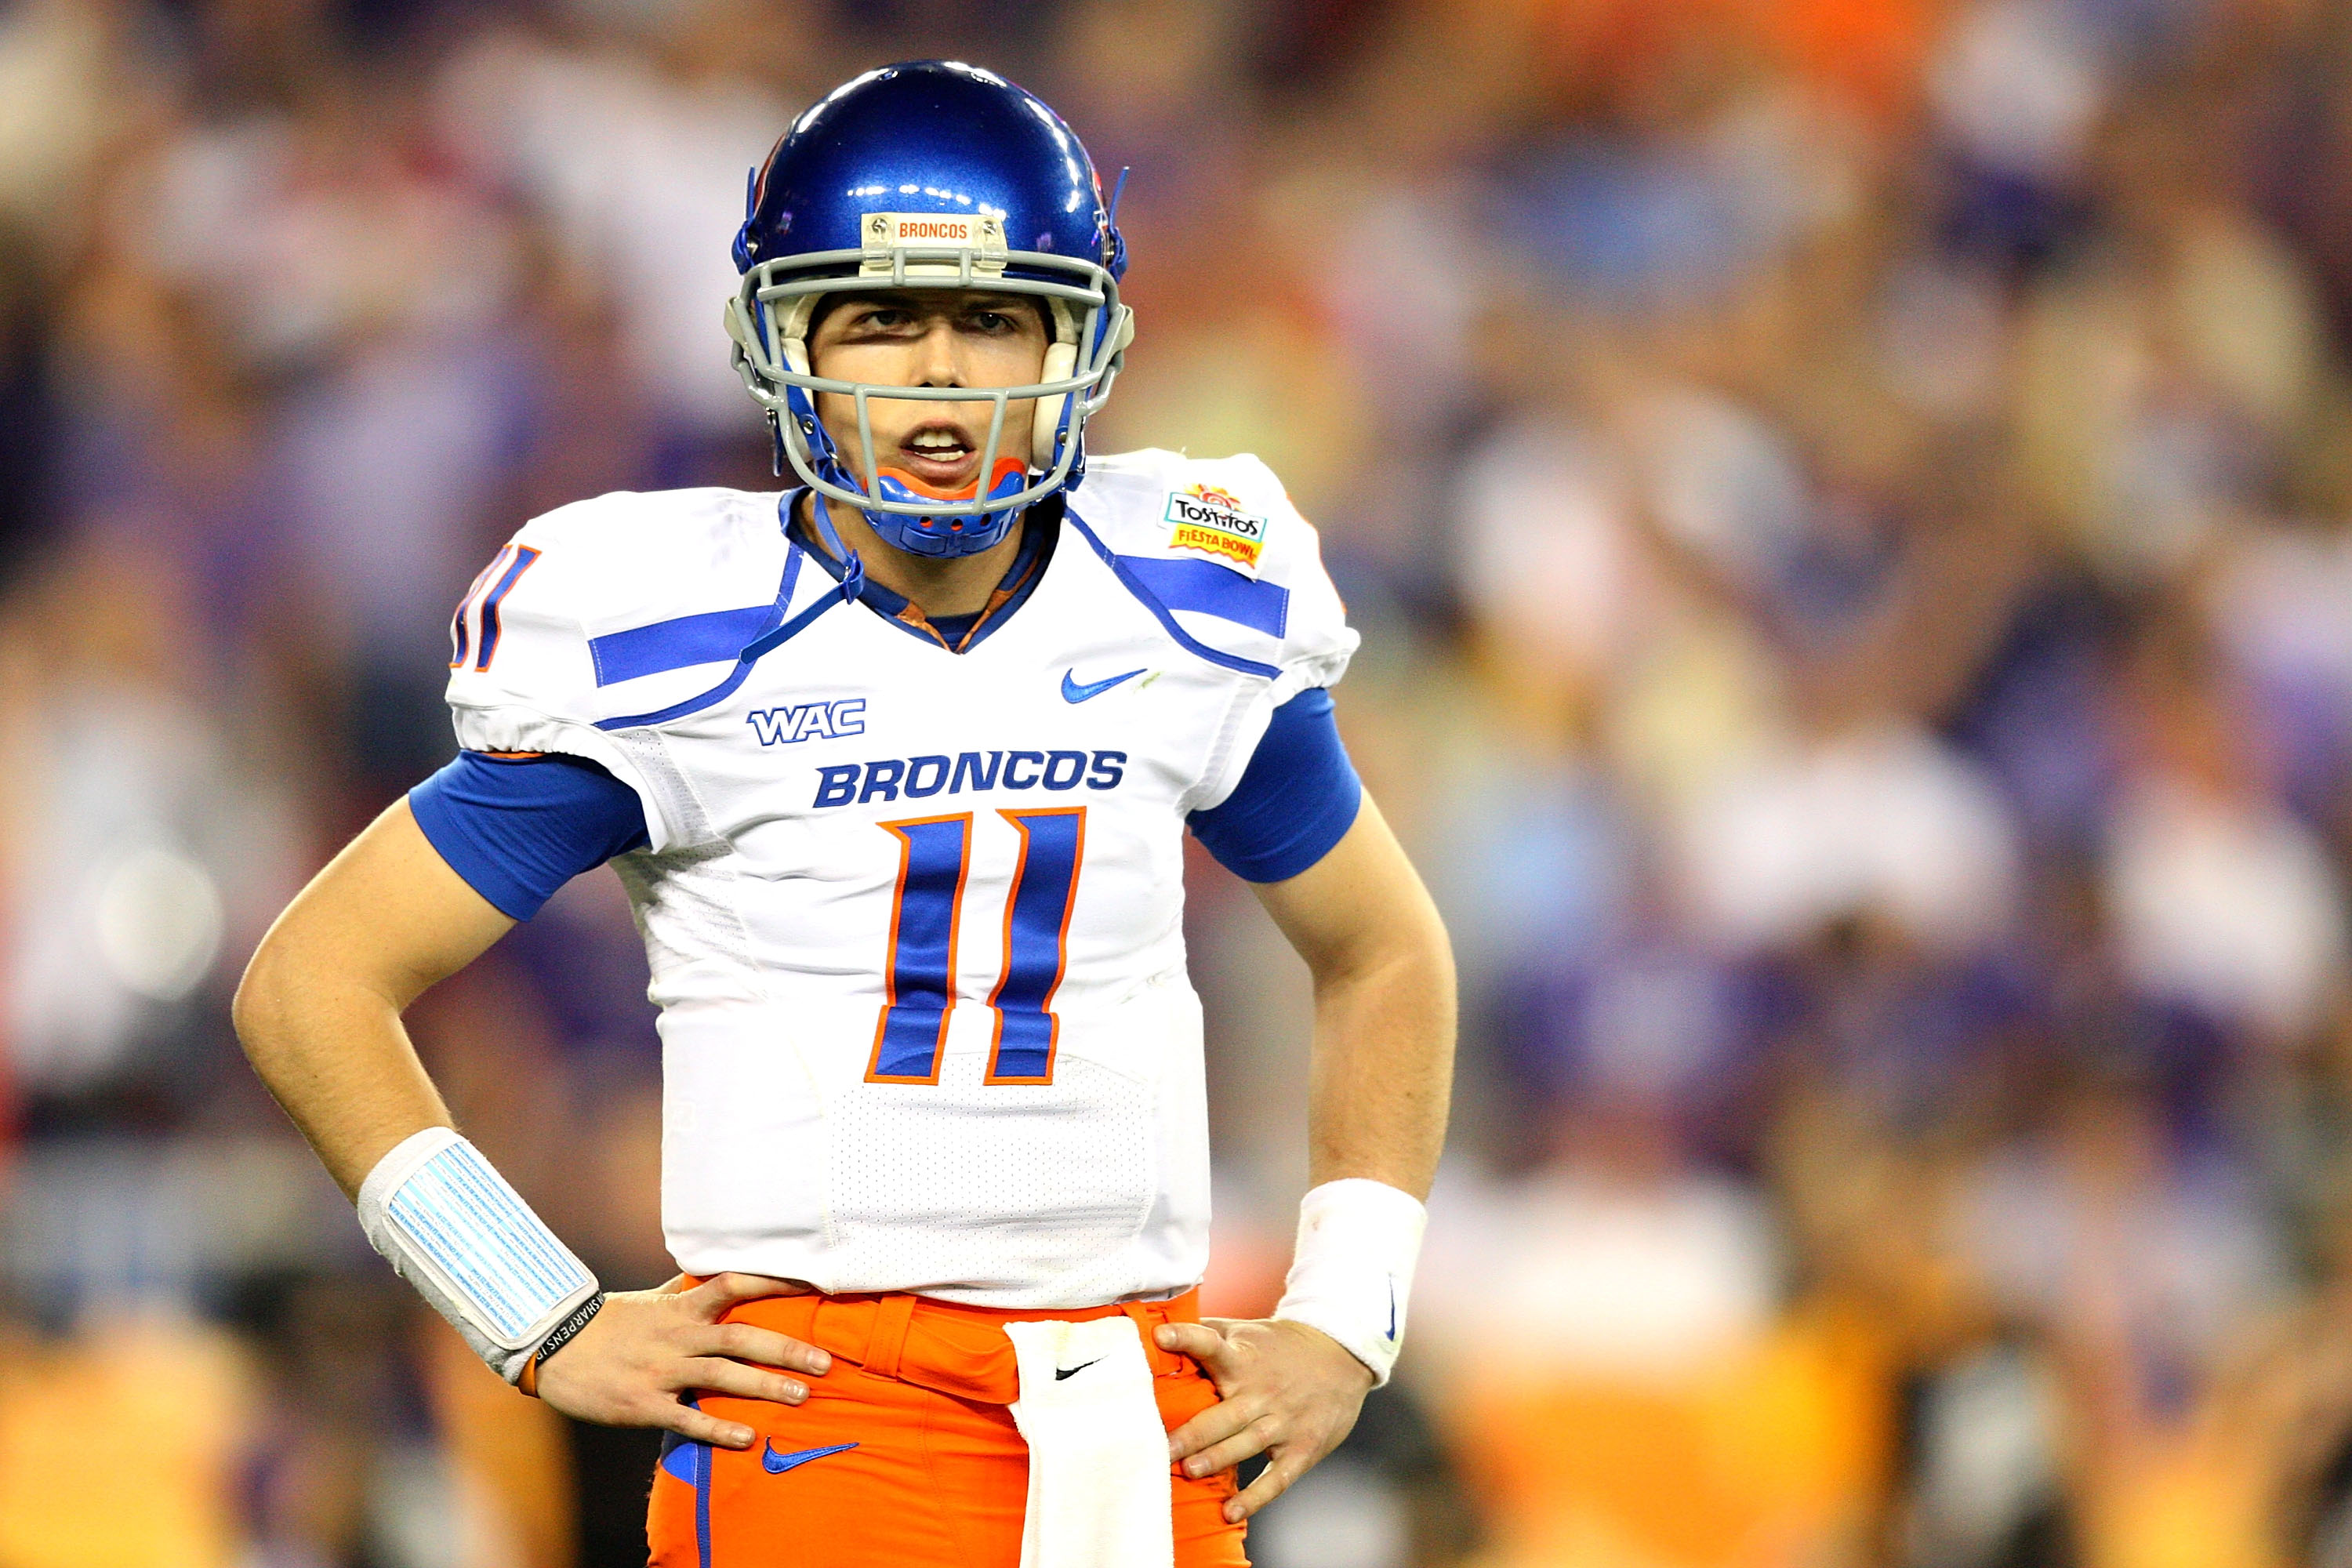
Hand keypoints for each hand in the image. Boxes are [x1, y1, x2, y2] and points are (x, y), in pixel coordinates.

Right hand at [533, 1273, 828, 1448]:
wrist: (553, 1350)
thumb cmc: (608, 1324)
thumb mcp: (647, 1301)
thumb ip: (681, 1290)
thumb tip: (705, 1271)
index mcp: (679, 1309)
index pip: (733, 1285)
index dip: (773, 1281)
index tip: (813, 1282)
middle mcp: (677, 1337)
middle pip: (740, 1337)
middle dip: (785, 1349)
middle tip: (824, 1362)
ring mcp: (661, 1371)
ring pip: (722, 1377)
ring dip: (765, 1387)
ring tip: (802, 1397)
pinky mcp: (643, 1404)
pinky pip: (687, 1418)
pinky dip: (718, 1429)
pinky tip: (748, 1439)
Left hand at [1156, 1317, 1375, 1523]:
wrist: (1341, 1355)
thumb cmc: (1280, 1346)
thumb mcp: (1246, 1330)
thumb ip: (1206, 1331)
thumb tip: (1156, 1330)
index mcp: (1242, 1358)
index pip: (1211, 1345)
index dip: (1186, 1339)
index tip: (1161, 1337)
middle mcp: (1261, 1391)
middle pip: (1223, 1413)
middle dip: (1192, 1432)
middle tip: (1163, 1448)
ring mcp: (1283, 1422)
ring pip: (1246, 1444)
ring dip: (1217, 1458)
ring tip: (1188, 1470)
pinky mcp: (1302, 1448)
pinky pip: (1277, 1477)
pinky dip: (1255, 1496)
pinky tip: (1231, 1511)